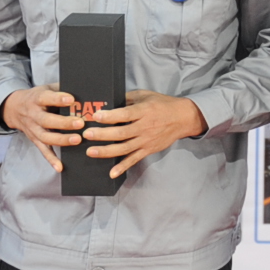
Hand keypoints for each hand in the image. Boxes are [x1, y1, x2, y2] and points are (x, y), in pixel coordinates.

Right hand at [1, 84, 86, 170]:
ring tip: (77, 140)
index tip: (71, 99)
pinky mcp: (34, 140)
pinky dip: (51, 160)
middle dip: (64, 122)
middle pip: (47, 120)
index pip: (46, 98)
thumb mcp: (46, 88)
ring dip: (61, 140)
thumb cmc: (37, 97)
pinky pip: (43, 151)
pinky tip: (60, 167)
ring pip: (46, 137)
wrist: (14, 108)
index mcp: (37, 99)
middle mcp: (33, 115)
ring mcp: (33, 129)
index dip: (58, 98)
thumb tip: (84, 89)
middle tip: (80, 123)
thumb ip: (62, 89)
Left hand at [83, 90, 209, 177]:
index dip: (110, 116)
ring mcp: (146, 140)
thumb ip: (128, 98)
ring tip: (90, 152)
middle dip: (102, 134)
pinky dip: (123, 167)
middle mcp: (144, 127)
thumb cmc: (162, 104)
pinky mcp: (148, 150)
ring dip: (106, 151)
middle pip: (121, 133)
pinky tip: (111, 173)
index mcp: (144, 111)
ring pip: (124, 148)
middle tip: (86, 134)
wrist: (182, 119)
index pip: (125, 114)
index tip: (96, 116)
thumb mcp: (146, 95)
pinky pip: (134, 159)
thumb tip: (109, 99)